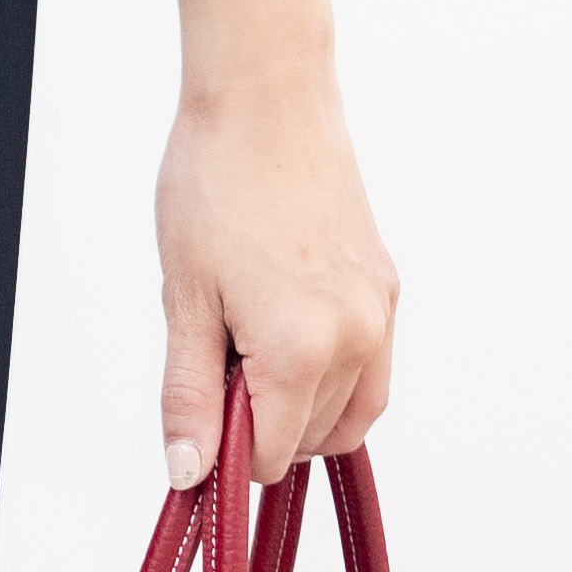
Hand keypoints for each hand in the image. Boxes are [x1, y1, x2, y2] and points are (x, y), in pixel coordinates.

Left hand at [153, 67, 397, 488]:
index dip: (224, 447)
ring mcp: (380, 313)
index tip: (198, 403)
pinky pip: (371, 368)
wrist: (266, 98)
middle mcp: (358, 338)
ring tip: (249, 346)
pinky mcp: (387, 288)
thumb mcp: (184, 299)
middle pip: (313, 442)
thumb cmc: (218, 181)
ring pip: (352, 414)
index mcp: (303, 350)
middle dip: (262, 423)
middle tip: (218, 356)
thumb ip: (189, 396)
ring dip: (303, 409)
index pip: (270, 458)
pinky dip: (333, 376)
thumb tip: (190, 473)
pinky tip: (285, 330)